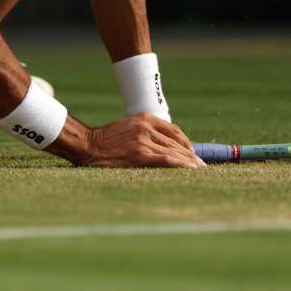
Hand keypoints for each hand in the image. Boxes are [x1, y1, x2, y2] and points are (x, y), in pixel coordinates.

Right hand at [52, 113, 205, 168]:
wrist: (88, 145)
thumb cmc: (107, 140)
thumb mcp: (129, 127)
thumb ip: (146, 133)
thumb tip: (167, 146)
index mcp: (145, 118)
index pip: (174, 130)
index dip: (187, 143)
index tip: (194, 154)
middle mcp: (146, 127)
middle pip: (177, 142)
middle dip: (191, 155)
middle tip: (202, 166)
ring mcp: (144, 141)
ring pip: (175, 152)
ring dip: (190, 163)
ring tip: (200, 171)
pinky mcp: (140, 154)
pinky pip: (167, 160)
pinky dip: (182, 165)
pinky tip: (191, 171)